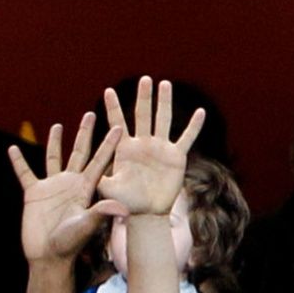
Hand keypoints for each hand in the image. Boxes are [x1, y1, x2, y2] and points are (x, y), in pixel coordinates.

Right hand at [8, 112, 123, 263]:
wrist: (49, 256)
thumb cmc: (70, 244)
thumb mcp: (87, 226)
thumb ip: (102, 213)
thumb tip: (123, 207)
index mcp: (86, 188)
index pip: (100, 160)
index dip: (109, 144)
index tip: (118, 126)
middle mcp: (71, 183)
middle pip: (79, 152)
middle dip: (85, 133)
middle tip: (91, 113)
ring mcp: (52, 187)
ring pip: (53, 158)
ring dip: (55, 142)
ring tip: (57, 126)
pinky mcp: (34, 193)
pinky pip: (25, 173)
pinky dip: (18, 162)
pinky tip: (13, 149)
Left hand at [97, 77, 203, 221]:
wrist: (146, 213)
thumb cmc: (125, 203)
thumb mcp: (110, 190)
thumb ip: (103, 181)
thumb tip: (93, 177)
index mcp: (125, 149)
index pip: (117, 123)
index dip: (113, 108)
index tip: (107, 91)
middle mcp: (143, 144)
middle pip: (143, 115)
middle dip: (143, 97)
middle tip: (144, 79)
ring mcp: (160, 148)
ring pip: (163, 120)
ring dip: (164, 102)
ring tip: (164, 84)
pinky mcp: (176, 157)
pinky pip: (187, 138)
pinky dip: (194, 126)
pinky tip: (201, 111)